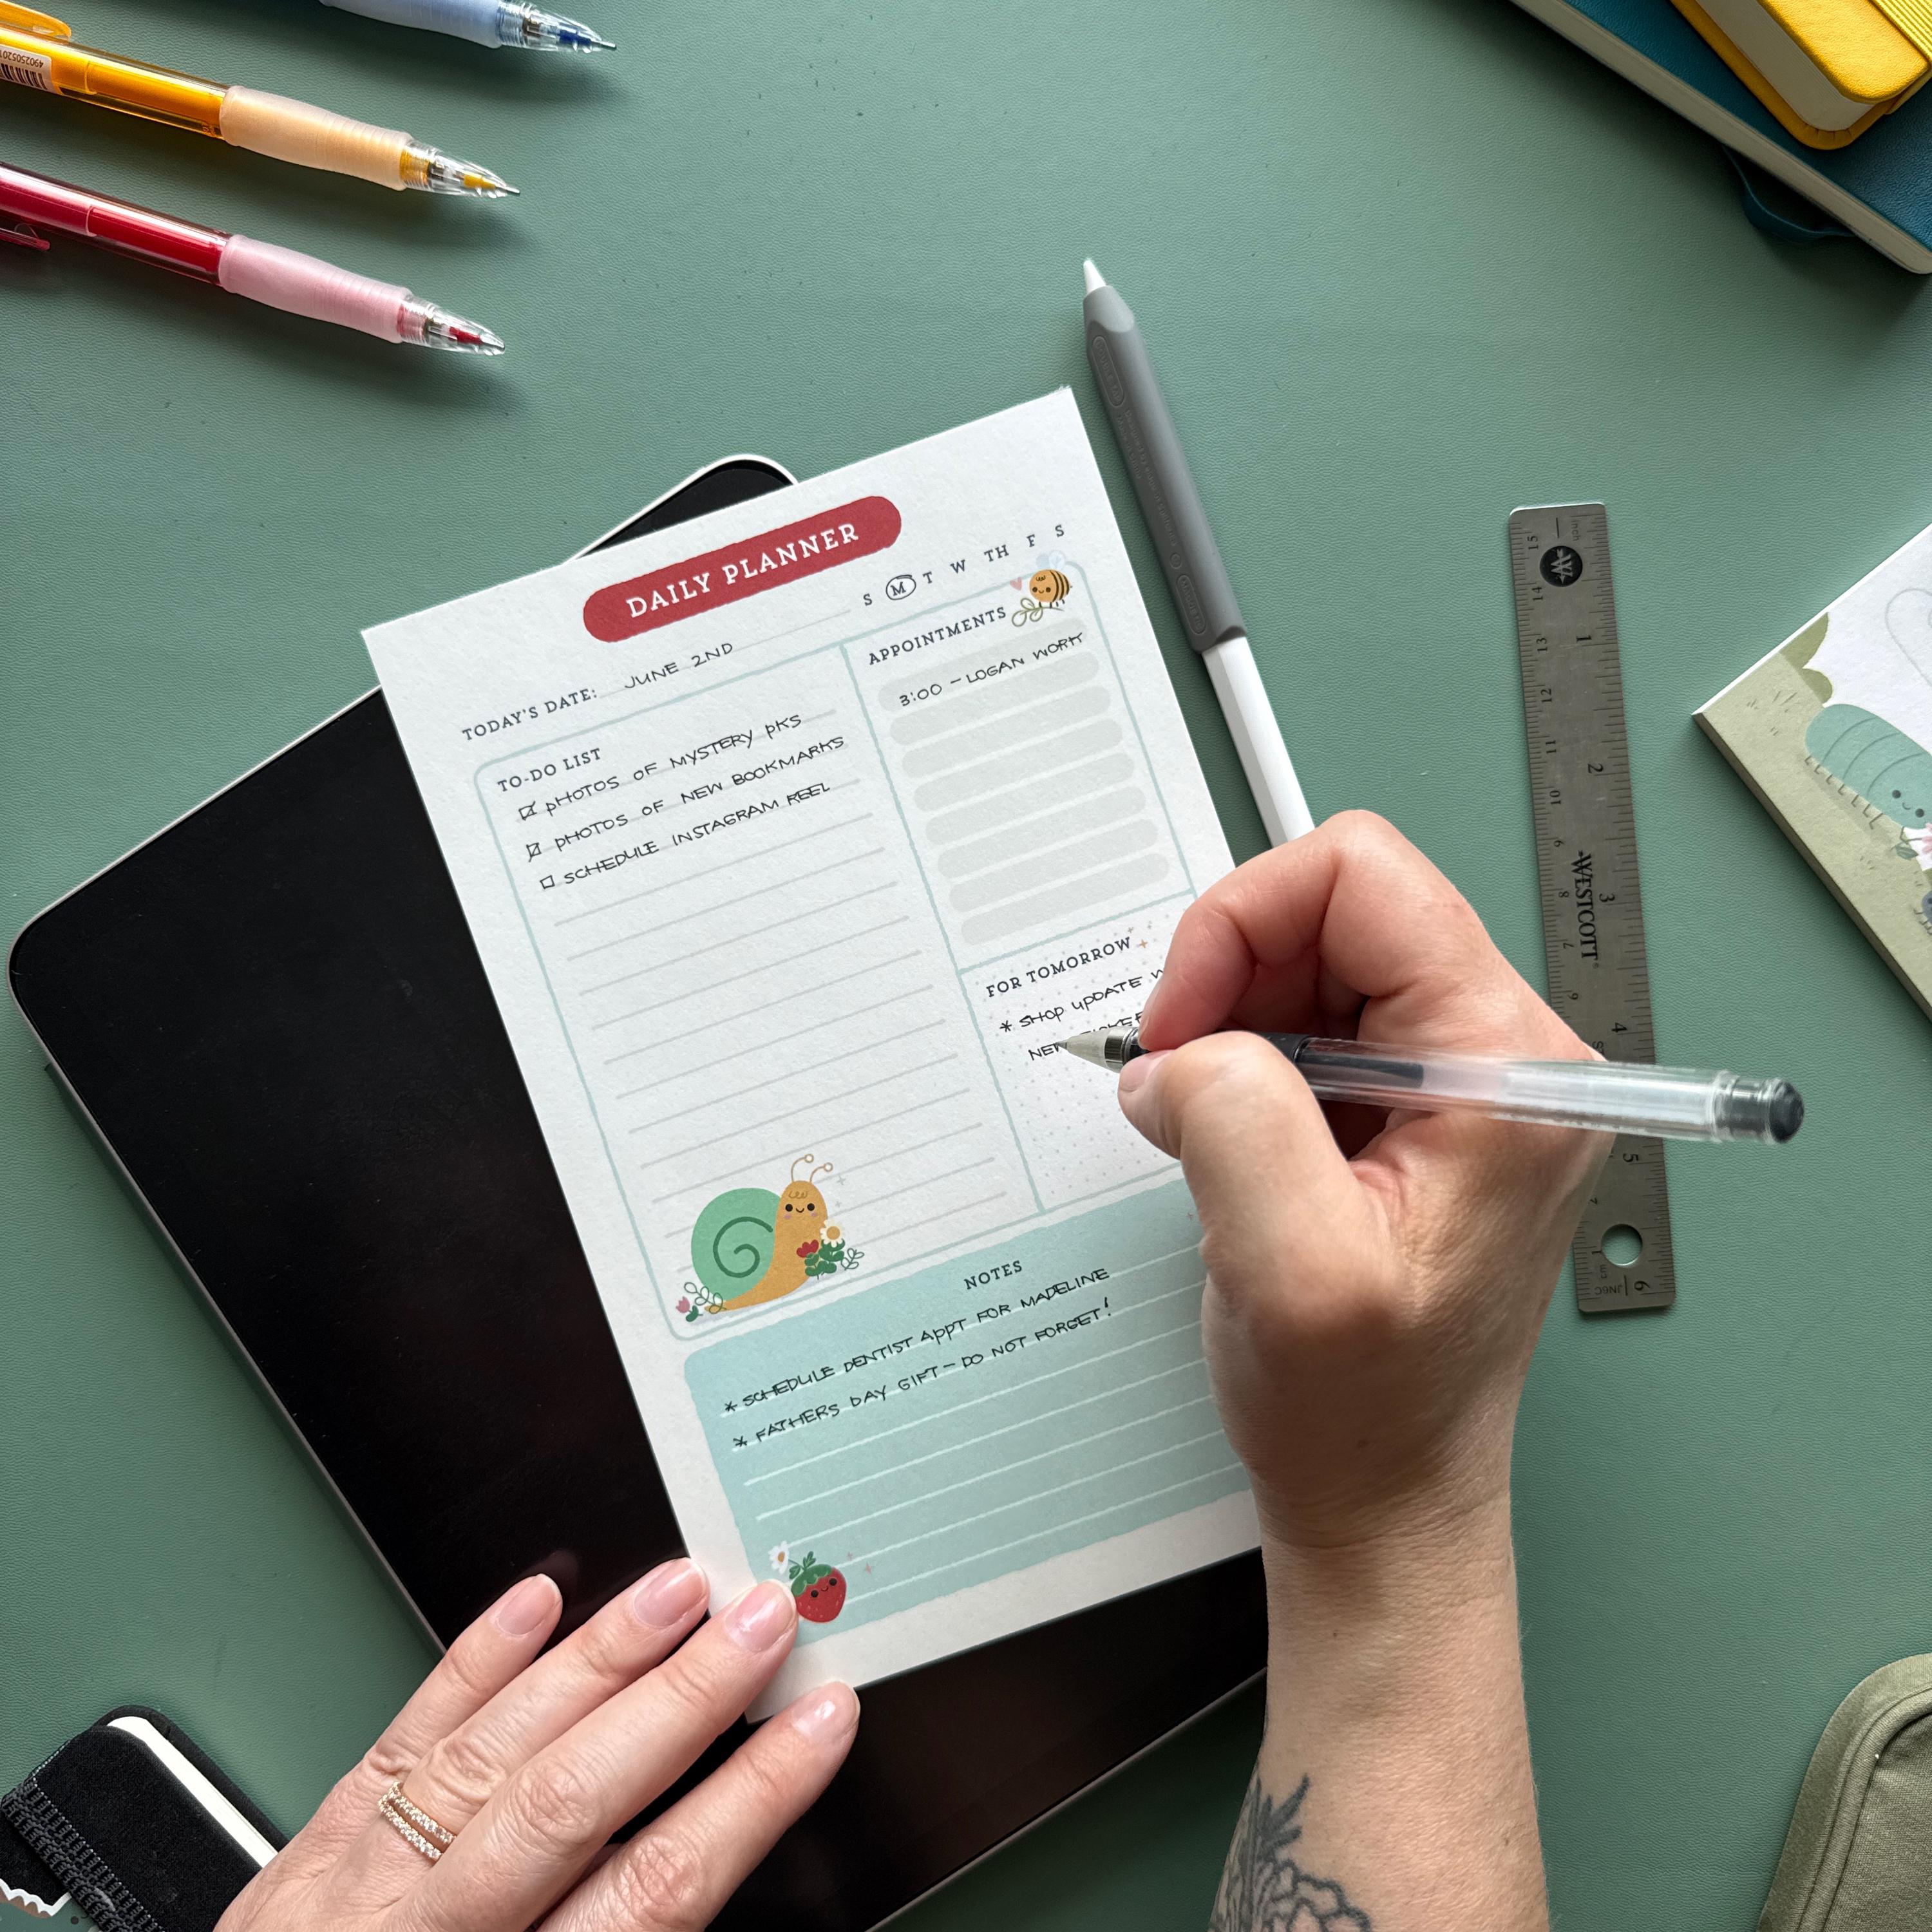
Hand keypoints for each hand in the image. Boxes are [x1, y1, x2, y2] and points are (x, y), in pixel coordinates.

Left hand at [219, 1564, 855, 1931]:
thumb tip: (712, 1869)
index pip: (650, 1890)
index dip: (750, 1798)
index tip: (818, 1725)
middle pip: (571, 1799)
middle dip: (682, 1699)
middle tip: (763, 1621)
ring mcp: (353, 1892)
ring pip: (487, 1751)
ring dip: (593, 1659)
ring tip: (675, 1590)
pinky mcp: (306, 1854)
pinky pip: (393, 1743)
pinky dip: (466, 1665)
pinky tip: (528, 1602)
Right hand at [1118, 812, 1606, 1553]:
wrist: (1387, 1495)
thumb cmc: (1364, 1411)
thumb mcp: (1290, 1272)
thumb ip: (1236, 1119)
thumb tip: (1179, 1051)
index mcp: (1505, 1068)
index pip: (1363, 877)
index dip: (1241, 923)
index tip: (1183, 1026)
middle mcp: (1503, 1053)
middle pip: (1339, 908)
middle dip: (1231, 977)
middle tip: (1179, 1080)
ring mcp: (1465, 1078)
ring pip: (1319, 958)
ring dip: (1236, 1023)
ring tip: (1210, 1126)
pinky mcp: (1422, 1106)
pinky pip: (1318, 1020)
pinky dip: (1250, 1059)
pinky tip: (1236, 1140)